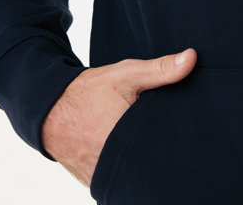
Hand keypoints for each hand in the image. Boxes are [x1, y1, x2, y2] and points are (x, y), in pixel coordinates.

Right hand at [41, 47, 196, 187]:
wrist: (51, 109)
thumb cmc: (89, 91)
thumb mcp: (127, 74)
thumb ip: (161, 69)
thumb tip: (191, 58)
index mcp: (122, 139)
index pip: (161, 150)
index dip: (174, 142)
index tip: (184, 134)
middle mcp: (110, 164)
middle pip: (149, 165)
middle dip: (158, 153)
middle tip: (164, 137)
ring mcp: (101, 178)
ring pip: (133, 174)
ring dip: (141, 162)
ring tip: (149, 145)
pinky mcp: (95, 183)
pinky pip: (118, 180)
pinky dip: (127, 168)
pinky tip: (134, 154)